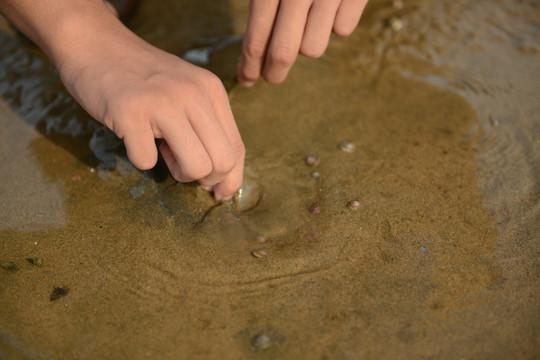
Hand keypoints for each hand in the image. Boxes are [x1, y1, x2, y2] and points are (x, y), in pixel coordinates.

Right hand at [57, 9, 244, 199]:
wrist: (95, 44)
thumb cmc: (143, 79)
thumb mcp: (187, 93)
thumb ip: (207, 129)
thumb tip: (223, 185)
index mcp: (212, 90)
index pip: (237, 148)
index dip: (230, 178)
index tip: (216, 191)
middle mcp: (194, 94)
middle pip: (223, 162)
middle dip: (205, 179)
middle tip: (182, 164)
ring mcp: (163, 102)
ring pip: (196, 166)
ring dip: (179, 174)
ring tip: (162, 152)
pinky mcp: (130, 112)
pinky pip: (147, 161)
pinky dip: (140, 158)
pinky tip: (134, 137)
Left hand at [238, 0, 368, 86]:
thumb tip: (253, 44)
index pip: (256, 38)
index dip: (249, 65)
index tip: (246, 80)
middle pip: (284, 53)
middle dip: (274, 72)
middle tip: (271, 78)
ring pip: (314, 48)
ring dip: (307, 44)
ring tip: (304, 26)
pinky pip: (343, 30)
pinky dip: (335, 24)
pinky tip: (330, 7)